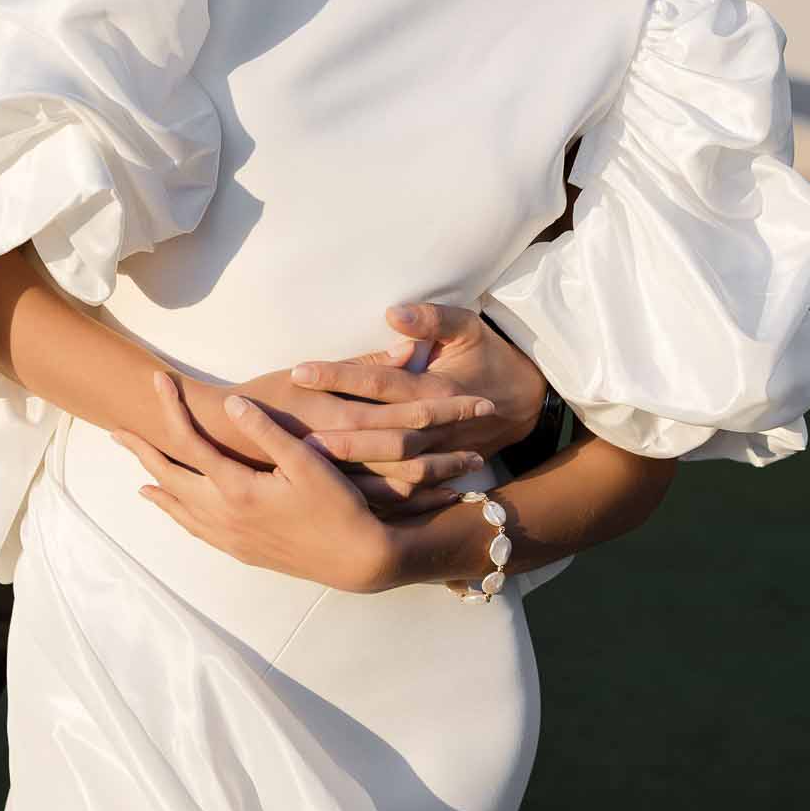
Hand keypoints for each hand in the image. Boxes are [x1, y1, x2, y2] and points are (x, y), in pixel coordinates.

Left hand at [111, 373, 392, 592]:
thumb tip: (229, 404)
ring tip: (137, 471)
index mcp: (236, 489)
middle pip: (170, 477)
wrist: (355, 560)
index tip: (155, 381)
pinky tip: (174, 508)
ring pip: (178, 508)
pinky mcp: (241, 550)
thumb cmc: (337, 506)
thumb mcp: (306, 462)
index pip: (189, 442)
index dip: (170, 408)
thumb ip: (265, 432)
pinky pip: (195, 528)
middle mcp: (223, 516)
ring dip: (156, 484)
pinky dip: (176, 513)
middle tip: (118, 431)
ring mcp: (230, 537)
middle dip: (144, 451)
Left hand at [288, 302, 546, 499]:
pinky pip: (399, 491)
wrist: (525, 402)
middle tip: (283, 431)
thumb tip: (394, 314)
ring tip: (301, 464)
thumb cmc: (489, 356)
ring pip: (384, 467)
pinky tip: (333, 497)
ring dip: (345, 467)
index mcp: (433, 387)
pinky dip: (369, 495)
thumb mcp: (468, 327)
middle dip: (330, 430)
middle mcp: (432, 427)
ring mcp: (432, 456)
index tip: (298, 371)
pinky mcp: (432, 473)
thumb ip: (432, 320)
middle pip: (374, 429)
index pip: (377, 381)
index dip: (339, 374)